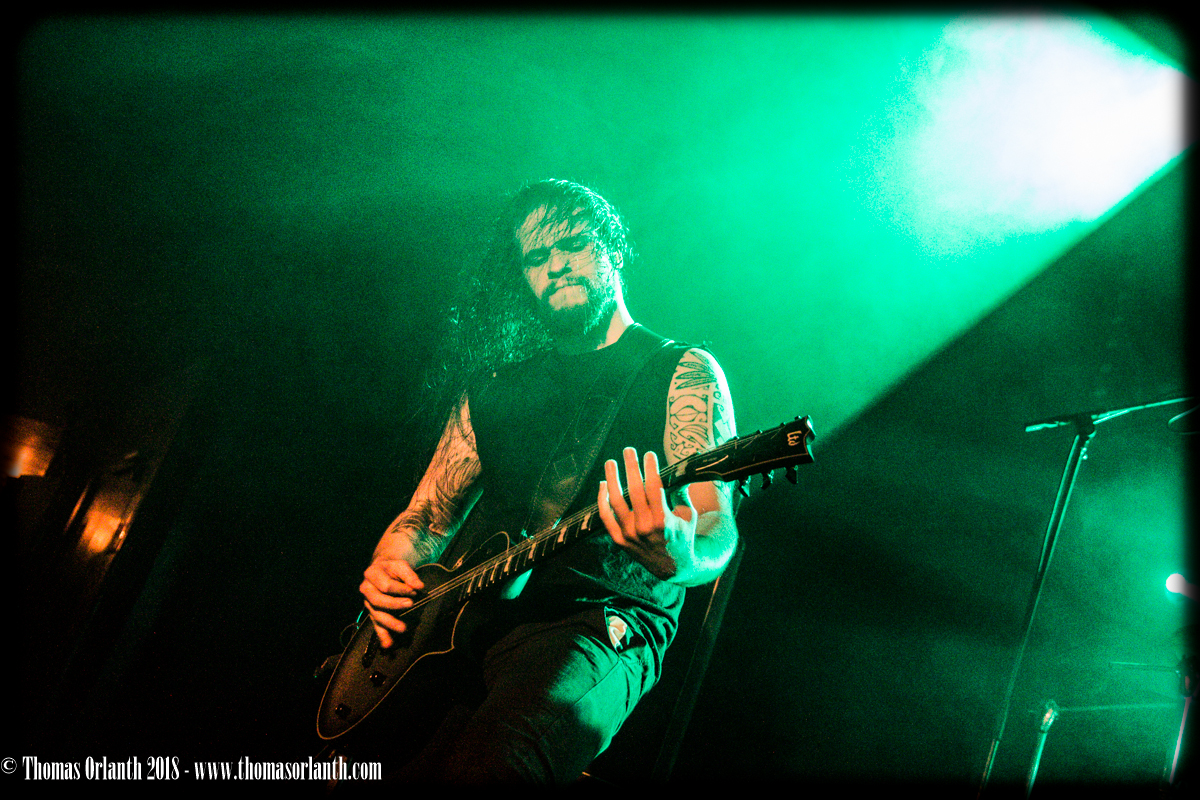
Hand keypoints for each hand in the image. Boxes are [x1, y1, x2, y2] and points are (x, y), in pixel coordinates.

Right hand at [359, 557, 424, 648]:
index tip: (414, 591)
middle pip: (378, 601)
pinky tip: (388, 644)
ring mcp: (368, 602)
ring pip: (376, 614)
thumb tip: (419, 587)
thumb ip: (410, 575)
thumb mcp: (401, 565)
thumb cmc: (392, 568)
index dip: (401, 589)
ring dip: (389, 623)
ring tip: (403, 628)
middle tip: (410, 605)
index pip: (386, 585)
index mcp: (371, 574)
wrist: (382, 569)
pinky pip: (376, 625)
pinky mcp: (372, 613)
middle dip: (394, 604)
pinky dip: (382, 635)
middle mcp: (366, 589)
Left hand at [597, 447, 697, 579]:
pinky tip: (603, 484)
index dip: (650, 468)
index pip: (653, 486)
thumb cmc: (683, 536)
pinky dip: (602, 500)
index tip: (649, 454)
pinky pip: (606, 517)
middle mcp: (644, 527)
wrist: (673, 567)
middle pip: (634, 489)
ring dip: (612, 478)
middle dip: (631, 466)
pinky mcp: (619, 540)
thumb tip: (681, 467)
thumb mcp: (689, 515)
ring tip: (611, 462)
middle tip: (629, 450)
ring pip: (616, 500)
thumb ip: (682, 492)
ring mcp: (629, 534)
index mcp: (663, 520)